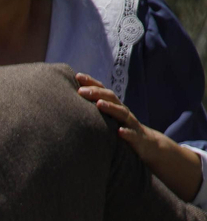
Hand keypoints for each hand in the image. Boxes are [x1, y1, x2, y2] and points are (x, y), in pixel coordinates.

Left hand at [77, 74, 204, 202]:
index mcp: (114, 107)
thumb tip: (73, 102)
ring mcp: (130, 123)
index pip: (102, 91)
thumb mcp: (108, 119)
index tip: (77, 76)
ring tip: (98, 105)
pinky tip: (119, 132)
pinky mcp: (136, 137)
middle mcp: (122, 112)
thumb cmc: (121, 130)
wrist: (146, 144)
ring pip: (121, 113)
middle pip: (110, 99)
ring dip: (110, 108)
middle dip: (96, 93)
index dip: (91, 83)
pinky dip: (126, 133)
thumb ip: (95, 110)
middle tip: (81, 91)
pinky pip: (131, 135)